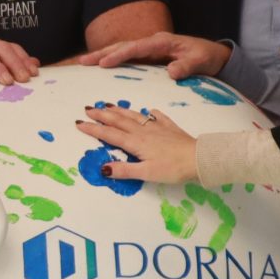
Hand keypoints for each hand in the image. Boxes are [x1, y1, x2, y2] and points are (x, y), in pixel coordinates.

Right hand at [75, 102, 198, 184]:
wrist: (199, 158)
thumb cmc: (173, 168)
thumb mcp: (147, 173)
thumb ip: (124, 170)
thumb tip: (102, 168)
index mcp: (136, 142)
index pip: (110, 134)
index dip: (94, 129)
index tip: (80, 124)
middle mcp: (144, 131)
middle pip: (119, 121)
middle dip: (102, 115)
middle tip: (88, 108)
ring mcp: (157, 127)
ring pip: (135, 116)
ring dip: (120, 110)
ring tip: (109, 105)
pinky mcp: (170, 127)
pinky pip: (158, 117)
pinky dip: (150, 113)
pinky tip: (149, 111)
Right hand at [81, 32, 233, 78]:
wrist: (214, 55)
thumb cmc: (207, 57)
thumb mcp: (200, 61)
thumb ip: (186, 65)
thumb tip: (171, 71)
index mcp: (162, 41)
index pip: (136, 48)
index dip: (119, 55)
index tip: (104, 63)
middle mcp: (153, 42)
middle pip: (123, 45)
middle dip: (102, 52)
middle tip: (83, 61)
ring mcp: (150, 48)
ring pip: (122, 49)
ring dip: (103, 55)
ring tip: (84, 62)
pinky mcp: (149, 55)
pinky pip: (127, 56)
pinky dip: (112, 59)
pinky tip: (101, 66)